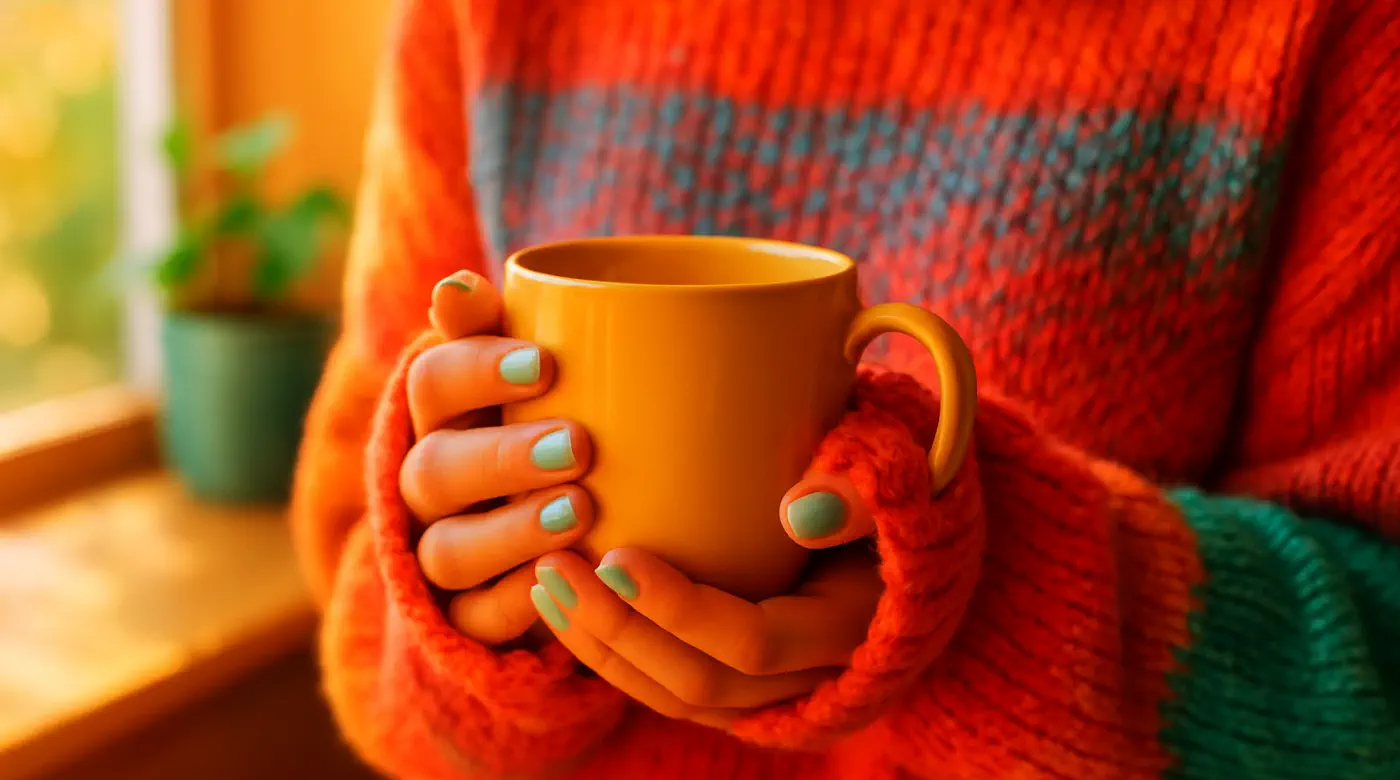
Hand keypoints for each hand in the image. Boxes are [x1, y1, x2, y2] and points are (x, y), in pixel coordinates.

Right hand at [402, 270, 594, 644]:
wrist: (544, 525)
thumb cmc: (545, 419)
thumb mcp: (529, 375)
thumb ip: (496, 330)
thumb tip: (459, 285)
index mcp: (440, 413)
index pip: (433, 382)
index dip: (479, 370)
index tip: (545, 363)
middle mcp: (426, 483)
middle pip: (434, 470)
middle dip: (504, 457)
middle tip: (579, 445)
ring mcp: (439, 551)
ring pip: (449, 551)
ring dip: (512, 531)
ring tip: (581, 511)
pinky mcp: (463, 615)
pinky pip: (475, 618)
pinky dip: (518, 600)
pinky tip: (563, 577)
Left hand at [529, 474, 881, 727]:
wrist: (909, 531)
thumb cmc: (898, 480)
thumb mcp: (902, 466)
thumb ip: (864, 484)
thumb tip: (800, 510)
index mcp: (851, 628)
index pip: (753, 642)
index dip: (680, 610)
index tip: (616, 556)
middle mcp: (811, 676)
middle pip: (698, 682)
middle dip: (617, 633)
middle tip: (556, 567)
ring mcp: (774, 690)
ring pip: (673, 696)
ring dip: (601, 648)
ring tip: (545, 584)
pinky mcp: (741, 682)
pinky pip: (668, 686)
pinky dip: (613, 655)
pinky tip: (566, 607)